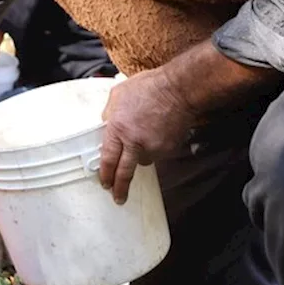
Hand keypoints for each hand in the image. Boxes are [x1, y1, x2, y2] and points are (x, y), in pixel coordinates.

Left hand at [98, 68, 198, 203]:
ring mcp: (154, 148)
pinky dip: (155, 147)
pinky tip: (156, 131)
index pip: (108, 158)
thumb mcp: (117, 96)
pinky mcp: (169, 149)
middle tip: (118, 197)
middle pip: (125, 172)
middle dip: (120, 187)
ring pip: (143, 160)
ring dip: (140, 154)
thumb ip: (109, 115)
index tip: (104, 182)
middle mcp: (135, 142)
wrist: (179, 89)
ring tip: (144, 135)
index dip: (105, 173)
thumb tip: (106, 126)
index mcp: (118, 129)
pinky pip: (157, 153)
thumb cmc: (148, 88)